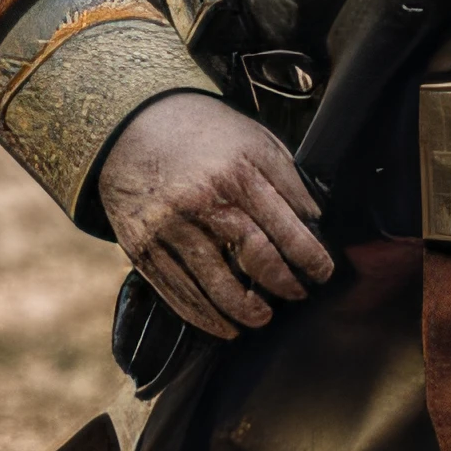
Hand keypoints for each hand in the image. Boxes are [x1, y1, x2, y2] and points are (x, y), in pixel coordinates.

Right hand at [98, 92, 331, 339]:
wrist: (128, 125)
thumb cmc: (200, 133)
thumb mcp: (251, 138)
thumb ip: (284, 176)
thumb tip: (314, 218)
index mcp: (237, 173)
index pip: (286, 227)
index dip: (310, 258)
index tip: (322, 273)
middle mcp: (203, 202)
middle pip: (255, 257)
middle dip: (283, 284)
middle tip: (296, 294)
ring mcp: (170, 227)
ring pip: (216, 283)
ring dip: (246, 309)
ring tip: (262, 317)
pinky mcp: (142, 245)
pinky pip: (177, 290)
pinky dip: (203, 315)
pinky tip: (224, 326)